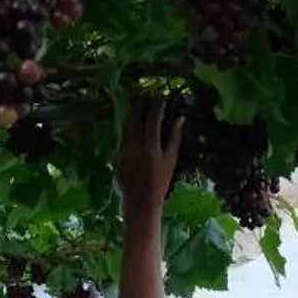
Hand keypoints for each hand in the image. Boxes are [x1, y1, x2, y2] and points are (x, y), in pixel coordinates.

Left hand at [112, 96, 184, 217]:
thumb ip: (175, 137)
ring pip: (126, 128)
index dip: (156, 107)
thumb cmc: (161, 182)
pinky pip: (123, 140)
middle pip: (135, 120)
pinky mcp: (116, 157)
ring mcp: (122, 151)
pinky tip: (135, 129)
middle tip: (146, 96)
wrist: (141, 201)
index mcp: (150, 148)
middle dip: (140, 106)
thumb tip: (181, 118)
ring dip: (133, 117)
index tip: (160, 96)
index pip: (152, 120)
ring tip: (140, 107)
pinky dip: (130, 133)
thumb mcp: (171, 160)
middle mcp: (134, 147)